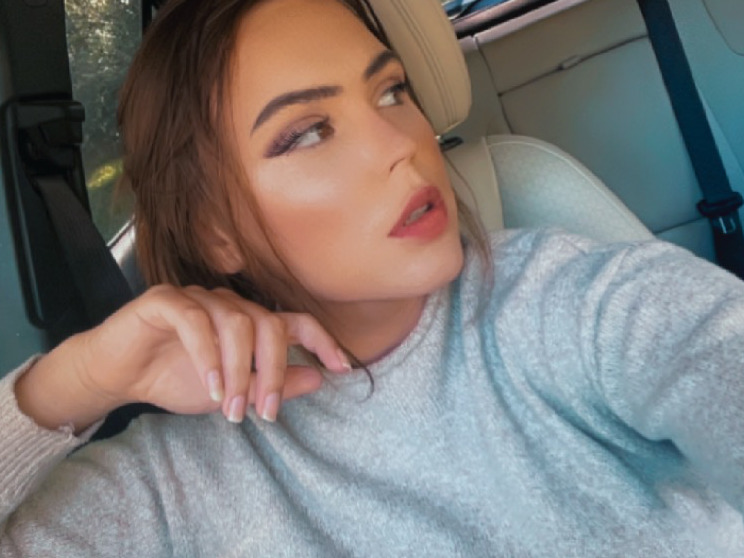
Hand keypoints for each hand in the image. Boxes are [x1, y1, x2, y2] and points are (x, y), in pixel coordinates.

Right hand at [17, 285, 349, 431]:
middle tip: (266, 412)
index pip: (295, 322)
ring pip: (235, 323)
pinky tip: (209, 385)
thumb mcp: (233, 391)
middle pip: (269, 324)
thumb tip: (320, 379)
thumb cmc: (177, 378)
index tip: (342, 369)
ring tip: (231, 407)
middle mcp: (230, 304)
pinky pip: (195, 320)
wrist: (119, 375)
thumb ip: (274, 384)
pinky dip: (207, 354)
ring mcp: (199, 297)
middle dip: (272, 371)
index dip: (322, 340)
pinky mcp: (166, 300)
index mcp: (250, 321)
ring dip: (238, 370)